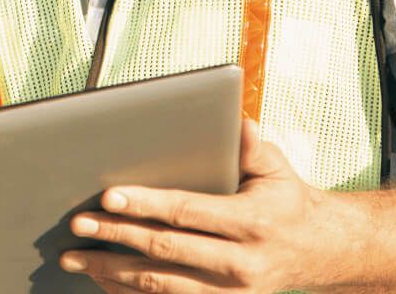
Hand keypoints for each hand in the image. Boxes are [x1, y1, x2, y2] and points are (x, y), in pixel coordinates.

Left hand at [58, 120, 328, 292]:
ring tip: (74, 258)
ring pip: (161, 286)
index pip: (187, 212)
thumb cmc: (287, 200)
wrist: (321, 252)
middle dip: (115, 237)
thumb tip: (234, 119)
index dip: (145, 205)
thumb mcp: (276, 167)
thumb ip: (251, 145)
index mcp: (250, 223)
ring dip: (112, 271)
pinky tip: (102, 279)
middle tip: (77, 224)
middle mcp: (240, 264)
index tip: (107, 197)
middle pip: (165, 250)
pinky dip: (130, 292)